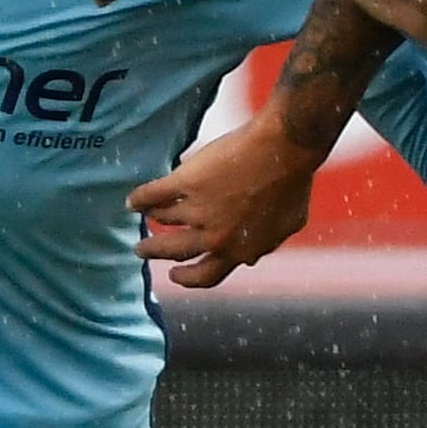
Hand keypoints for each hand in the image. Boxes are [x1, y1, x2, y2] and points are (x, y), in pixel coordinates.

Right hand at [127, 116, 322, 289]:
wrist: (285, 149)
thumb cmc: (294, 184)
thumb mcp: (287, 225)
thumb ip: (266, 245)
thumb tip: (253, 258)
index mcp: (239, 251)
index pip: (206, 275)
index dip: (188, 278)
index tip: (175, 274)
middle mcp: (215, 237)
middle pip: (175, 253)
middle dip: (155, 253)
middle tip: (142, 251)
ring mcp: (198, 211)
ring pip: (163, 220)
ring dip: (152, 218)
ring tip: (145, 214)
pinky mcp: (185, 183)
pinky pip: (152, 196)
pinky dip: (139, 199)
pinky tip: (132, 201)